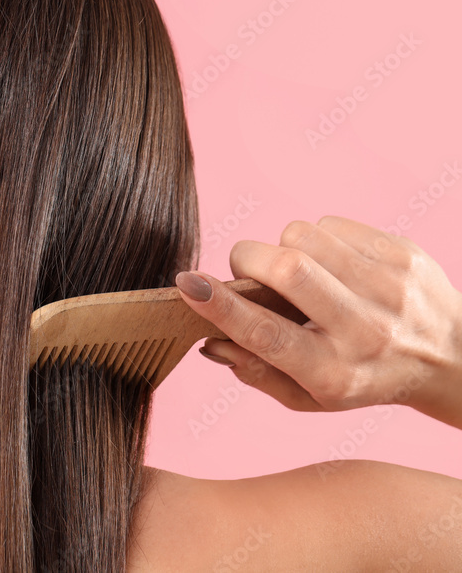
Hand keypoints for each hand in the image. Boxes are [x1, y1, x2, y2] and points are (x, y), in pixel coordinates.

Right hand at [175, 216, 461, 427]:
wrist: (453, 359)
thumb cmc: (364, 379)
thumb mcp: (310, 398)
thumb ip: (256, 373)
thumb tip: (210, 341)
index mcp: (334, 373)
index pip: (267, 334)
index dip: (221, 306)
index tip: (188, 283)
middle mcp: (365, 331)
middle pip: (287, 270)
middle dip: (248, 260)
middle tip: (246, 271)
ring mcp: (390, 287)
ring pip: (304, 237)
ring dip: (282, 248)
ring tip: (298, 272)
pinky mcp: (403, 254)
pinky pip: (331, 224)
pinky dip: (316, 239)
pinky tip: (332, 265)